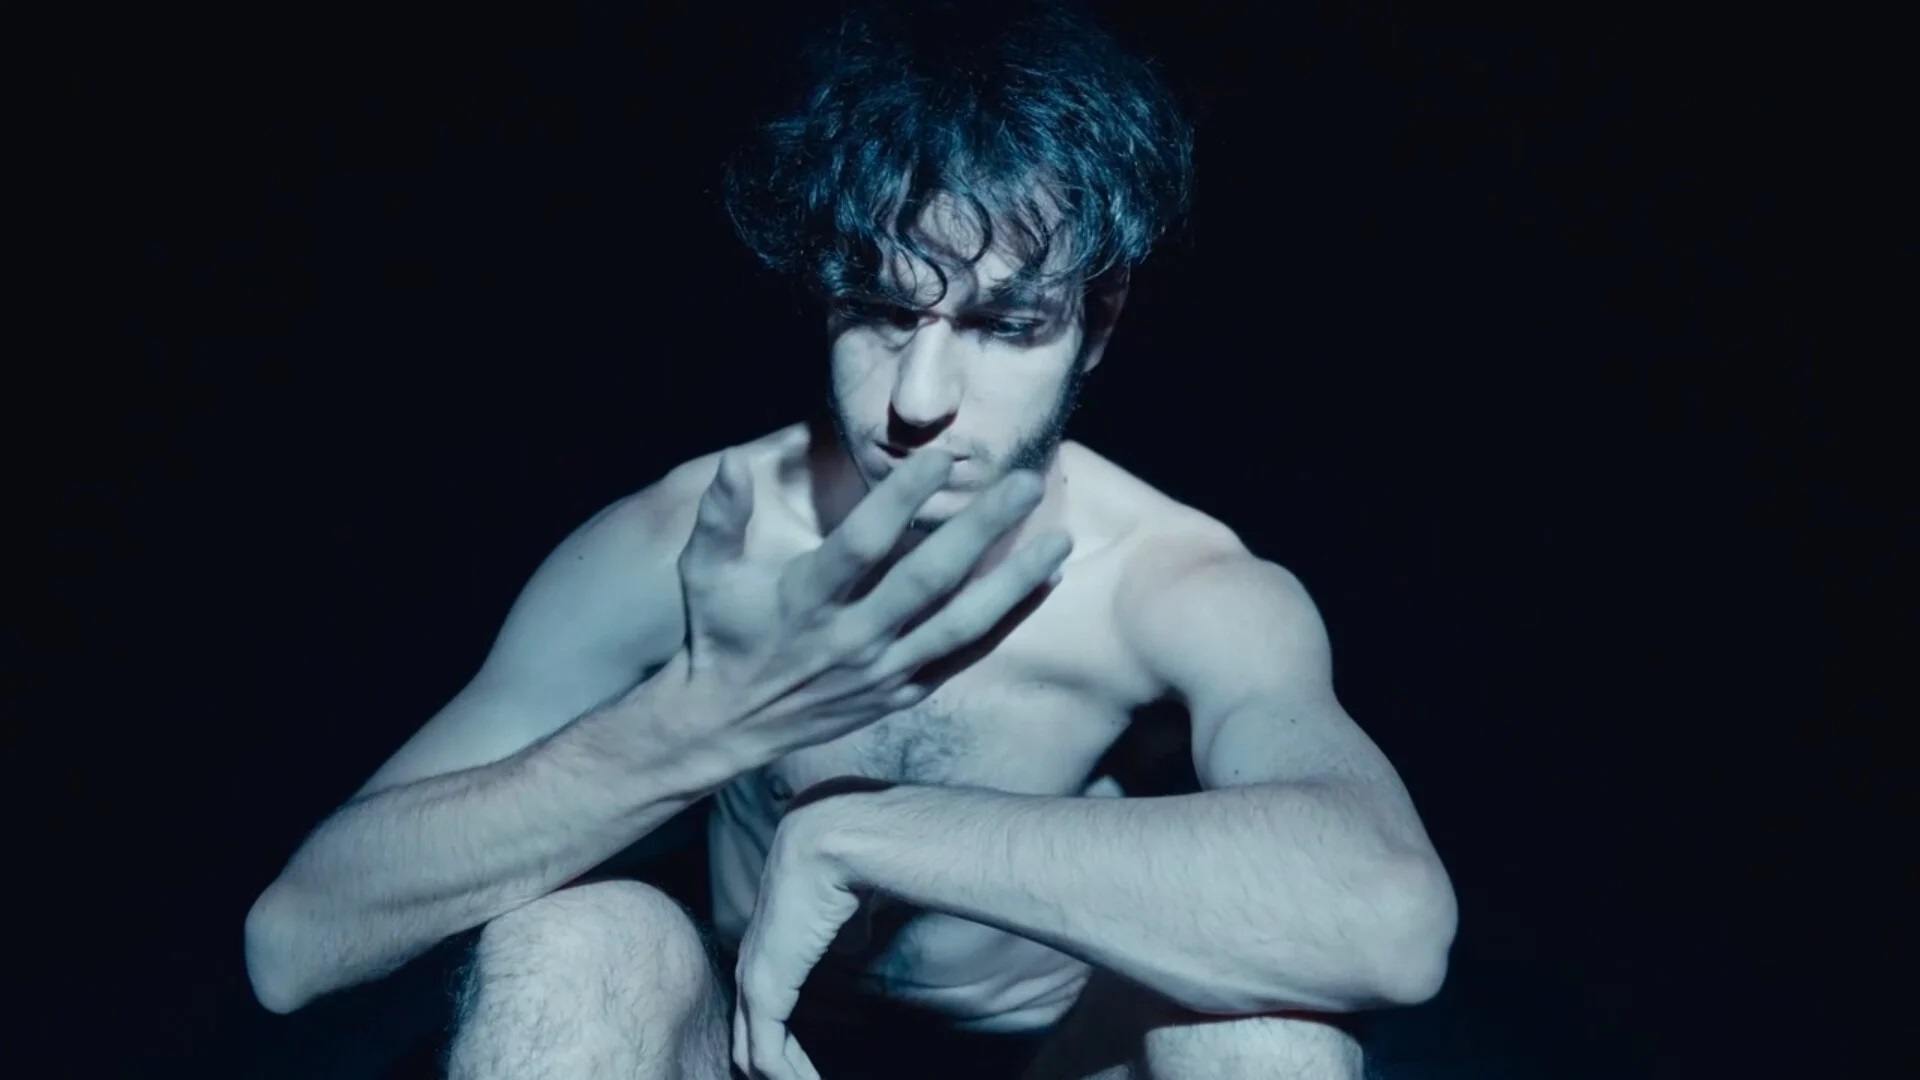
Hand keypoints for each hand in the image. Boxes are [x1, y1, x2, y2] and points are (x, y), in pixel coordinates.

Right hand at [675, 446, 1070, 761]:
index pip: (863, 544)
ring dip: (1013, 582)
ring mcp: (882, 671)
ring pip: (960, 624)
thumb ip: (720, 516)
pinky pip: (963, 656)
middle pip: (928, 580)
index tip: (944, 458)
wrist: (726, 724)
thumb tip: (734, 462)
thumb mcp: (703, 573)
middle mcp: (851, 638)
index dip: (903, 499)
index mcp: (806, 601)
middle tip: (1026, 484)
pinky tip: (1042, 585)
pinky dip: (1006, 622)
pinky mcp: (901, 692)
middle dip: (981, 530)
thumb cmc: (718, 634)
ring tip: (1059, 540)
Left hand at [731, 800, 863, 1079]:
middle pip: (746, 1036)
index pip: (760, 1006)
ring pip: (752, 1053)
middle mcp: (751, 964)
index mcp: (768, 944)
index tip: (803, 1066)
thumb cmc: (846, 862)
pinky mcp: (765, 992)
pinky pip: (766, 1055)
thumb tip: (852, 940)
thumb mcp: (846, 906)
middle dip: (772, 1069)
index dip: (779, 1039)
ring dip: (783, 1078)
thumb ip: (845, 928)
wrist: (832, 841)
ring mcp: (753, 979)